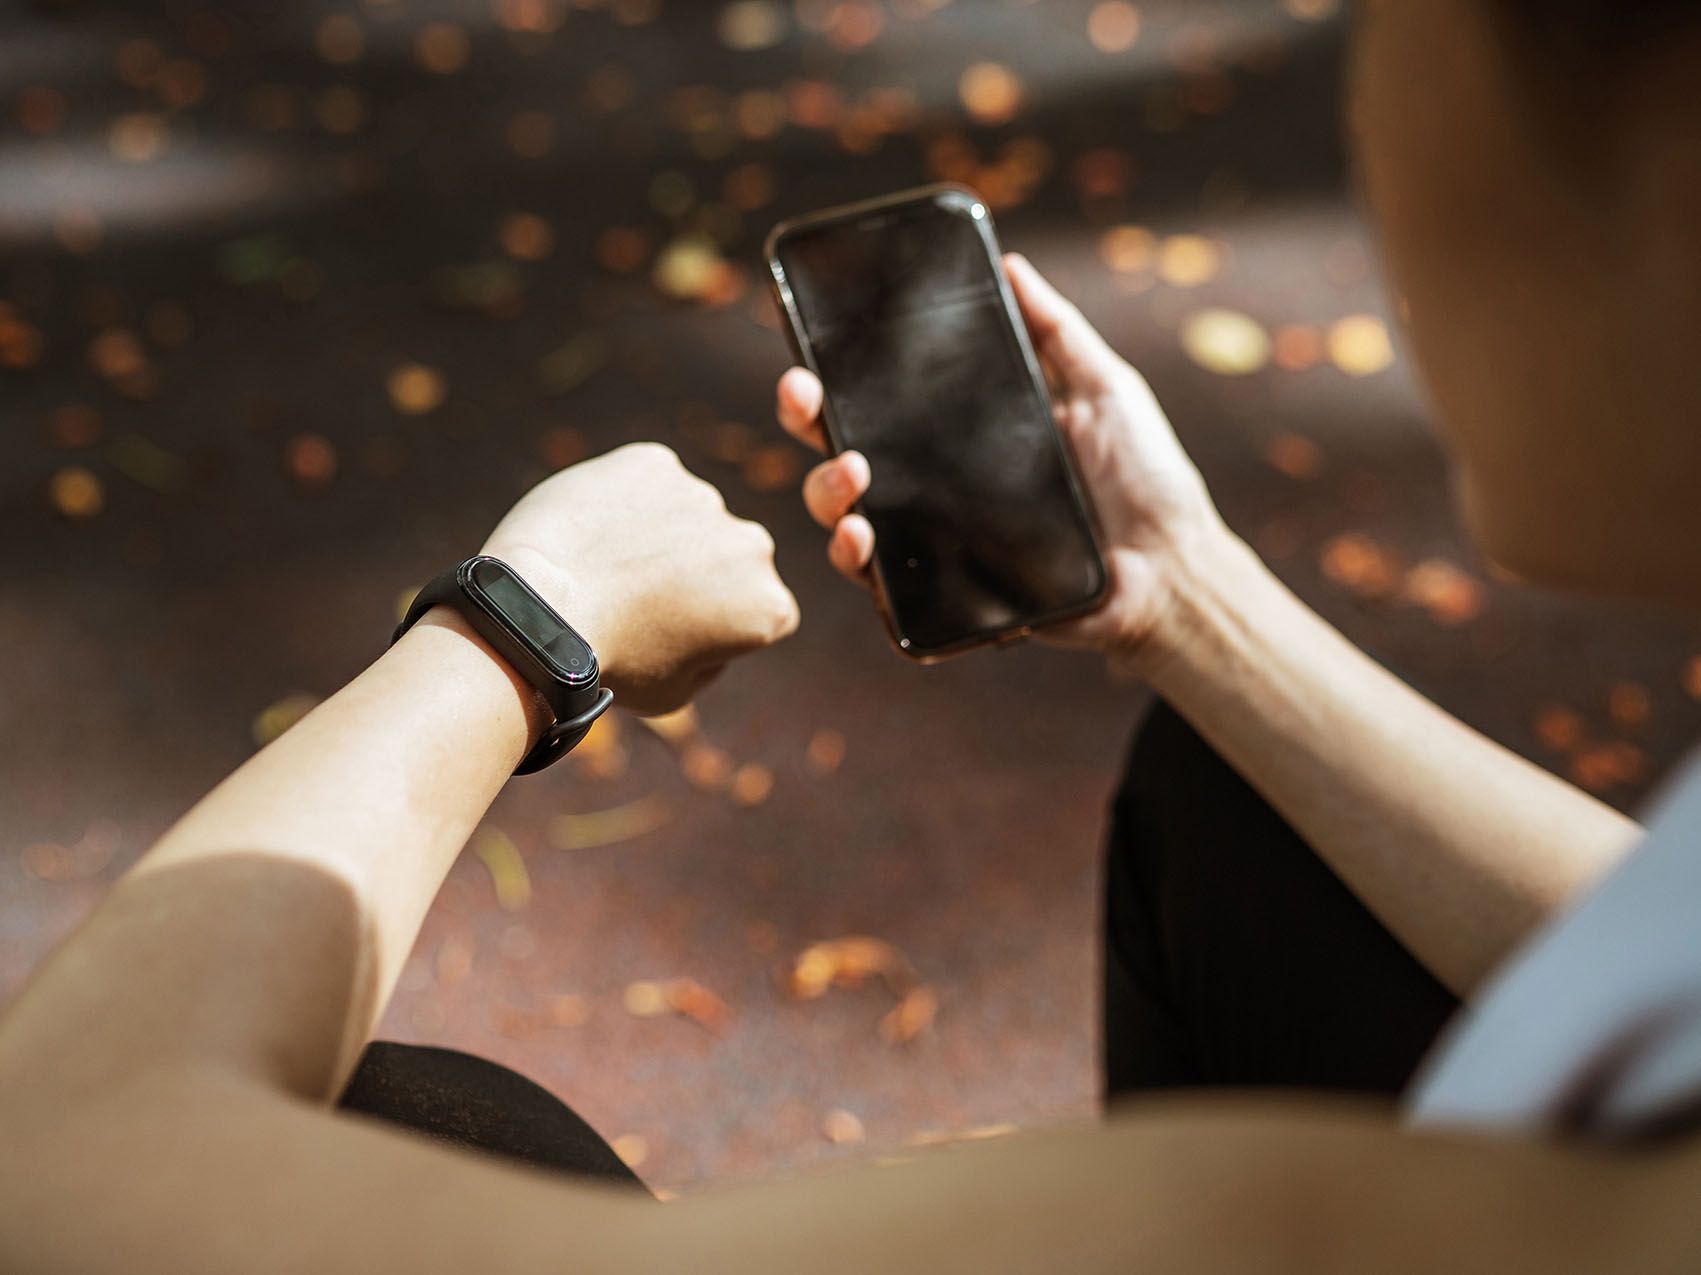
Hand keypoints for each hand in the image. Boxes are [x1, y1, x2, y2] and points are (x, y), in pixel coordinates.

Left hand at [480, 442, 798, 714]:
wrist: (542, 611)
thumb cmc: (607, 665)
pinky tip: (591, 532)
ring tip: (605, 565)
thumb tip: (712, 629)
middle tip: (639, 597)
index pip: (760, 611)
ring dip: (661, 533)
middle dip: (698, 571)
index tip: (676, 633)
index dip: (719, 624)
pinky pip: (644, 481)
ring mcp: (703, 497)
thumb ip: (711, 658)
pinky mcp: (654, 463)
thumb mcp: (675, 693)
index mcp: (768, 605)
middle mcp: (751, 544)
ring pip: (687, 514)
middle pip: (730, 557)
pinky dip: (623, 499)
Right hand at [774, 253, 1231, 674]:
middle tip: (806, 400)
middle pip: (842, 457)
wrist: (1174, 568)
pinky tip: (862, 541)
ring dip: (826, 495)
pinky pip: (884, 590)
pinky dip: (858, 567)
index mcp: (962, 438)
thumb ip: (1057, 331)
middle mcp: (937, 491)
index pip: (879, 404)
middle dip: (808, 425)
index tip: (810, 353)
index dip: (831, 380)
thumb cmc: (1147, 480)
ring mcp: (937, 546)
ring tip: (853, 478)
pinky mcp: (949, 600)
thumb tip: (1012, 263)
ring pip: (846, 523)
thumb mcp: (1107, 389)